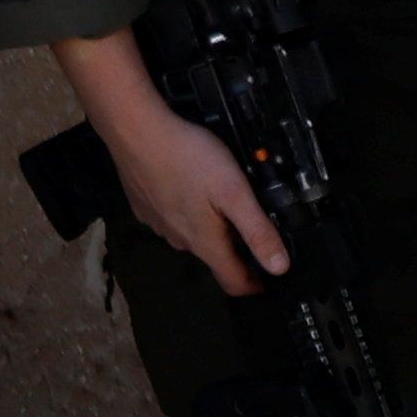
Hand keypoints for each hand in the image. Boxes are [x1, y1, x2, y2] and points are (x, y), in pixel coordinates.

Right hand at [64, 37, 276, 281]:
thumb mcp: (235, 193)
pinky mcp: (144, 205)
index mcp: (204, 241)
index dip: (253, 286)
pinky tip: (194, 190)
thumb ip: (257, 230)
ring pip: (192, 236)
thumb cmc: (189, 158)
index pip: (231, 281)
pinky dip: (188, 212)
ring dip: (211, 229)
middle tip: (255, 234)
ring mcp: (157, 223)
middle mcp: (178, 238)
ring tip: (228, 207)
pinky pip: (173, 218)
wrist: (137, 130)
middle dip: (236, 252)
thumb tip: (280, 268)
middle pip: (214, 257)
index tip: (268, 284)